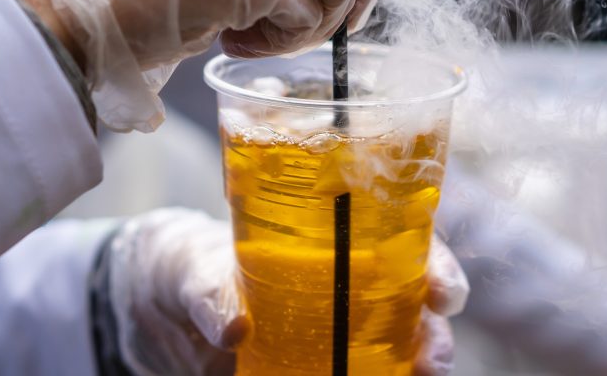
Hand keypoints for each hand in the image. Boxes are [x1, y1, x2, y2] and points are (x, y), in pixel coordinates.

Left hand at [104, 209, 468, 375]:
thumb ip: (209, 290)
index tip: (445, 294)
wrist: (161, 314)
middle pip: (414, 313)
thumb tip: (233, 326)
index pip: (404, 246)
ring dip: (414, 369)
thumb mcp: (194, 269)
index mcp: (333, 245)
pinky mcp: (314, 373)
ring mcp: (334, 342)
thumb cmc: (189, 268)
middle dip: (435, 337)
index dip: (436, 267)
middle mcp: (347, 294)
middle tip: (433, 361)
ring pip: (395, 357)